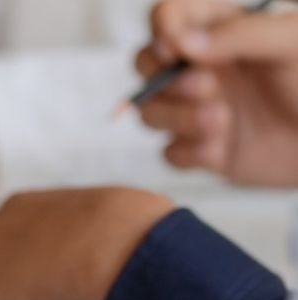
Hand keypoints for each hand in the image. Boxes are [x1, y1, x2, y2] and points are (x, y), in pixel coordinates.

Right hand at [137, 0, 297, 185]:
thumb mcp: (292, 43)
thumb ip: (241, 34)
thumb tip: (184, 42)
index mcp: (223, 32)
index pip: (170, 16)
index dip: (163, 29)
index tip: (176, 47)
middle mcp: (203, 68)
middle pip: (147, 65)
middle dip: (165, 78)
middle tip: (207, 86)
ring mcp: (199, 109)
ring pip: (151, 111)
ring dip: (176, 117)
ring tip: (220, 120)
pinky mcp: (203, 149)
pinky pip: (170, 152)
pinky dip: (189, 152)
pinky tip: (220, 148)